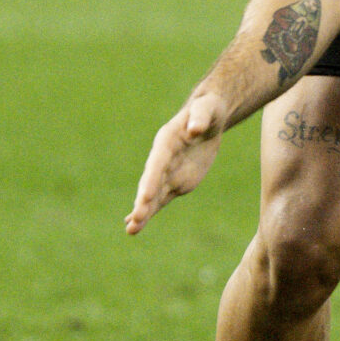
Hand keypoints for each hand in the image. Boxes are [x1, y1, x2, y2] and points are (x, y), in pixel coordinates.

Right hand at [126, 94, 227, 234]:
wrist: (207, 118)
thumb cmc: (207, 110)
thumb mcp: (207, 109)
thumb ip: (200, 118)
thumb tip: (195, 130)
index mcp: (166, 142)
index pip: (157, 164)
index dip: (151, 181)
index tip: (145, 198)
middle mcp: (162, 160)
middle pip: (151, 183)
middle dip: (143, 202)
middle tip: (135, 221)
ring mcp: (167, 173)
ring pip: (154, 196)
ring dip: (143, 212)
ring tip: (131, 231)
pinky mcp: (175, 182)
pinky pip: (161, 199)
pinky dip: (150, 212)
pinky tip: (135, 225)